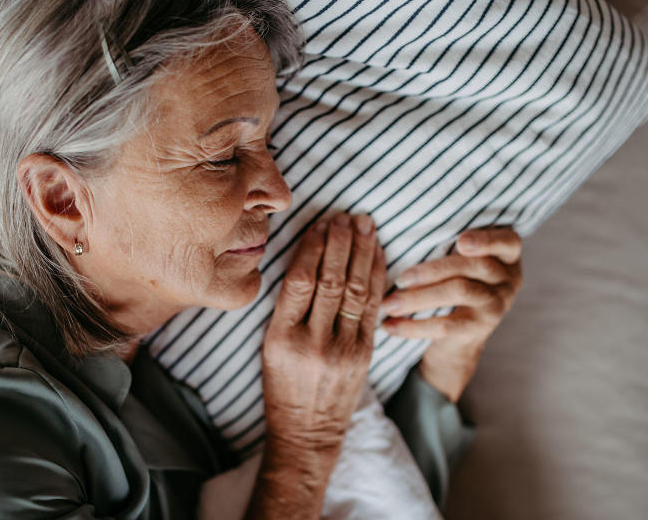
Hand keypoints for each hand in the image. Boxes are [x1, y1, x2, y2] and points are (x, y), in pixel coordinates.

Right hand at [251, 213, 385, 517]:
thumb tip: (307, 259)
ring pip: (357, 291)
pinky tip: (378, 255)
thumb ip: (287, 308)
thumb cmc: (282, 386)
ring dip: (362, 253)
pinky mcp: (364, 354)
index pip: (299, 281)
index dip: (311, 248)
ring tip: (365, 225)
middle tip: (346, 216)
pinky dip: (378, 278)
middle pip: (331, 281)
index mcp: (281, 338)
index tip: (319, 224)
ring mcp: (342, 349)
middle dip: (341, 243)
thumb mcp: (269, 347)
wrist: (307, 431)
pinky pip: (374, 308)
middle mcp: (313, 342)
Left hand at [380, 227, 522, 402]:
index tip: (461, 242)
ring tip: (389, 304)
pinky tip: (390, 326)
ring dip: (419, 297)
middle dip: (432, 270)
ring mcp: (498, 303)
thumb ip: (445, 243)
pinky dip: (414, 326)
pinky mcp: (482, 328)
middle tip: (399, 279)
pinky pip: (447, 325)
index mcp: (506, 253)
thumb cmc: (449, 281)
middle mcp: (508, 277)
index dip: (486, 241)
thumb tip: (392, 225)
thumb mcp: (455, 259)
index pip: (506, 241)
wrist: (456, 336)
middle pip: (474, 266)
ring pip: (459, 292)